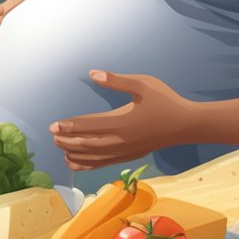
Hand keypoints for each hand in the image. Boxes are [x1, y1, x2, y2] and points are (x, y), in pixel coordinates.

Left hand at [50, 71, 194, 170]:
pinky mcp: (130, 156)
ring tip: (60, 149)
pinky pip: (104, 163)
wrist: (186, 124)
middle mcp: (121, 140)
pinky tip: (76, 163)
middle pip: (87, 144)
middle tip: (52, 135)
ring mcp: (125, 151)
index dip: (69, 126)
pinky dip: (88, 164)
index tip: (53, 125)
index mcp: (122, 121)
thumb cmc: (165, 101)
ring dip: (75, 153)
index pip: (89, 125)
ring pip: (94, 157)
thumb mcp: (142, 84)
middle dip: (67, 140)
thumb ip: (116, 81)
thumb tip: (92, 73)